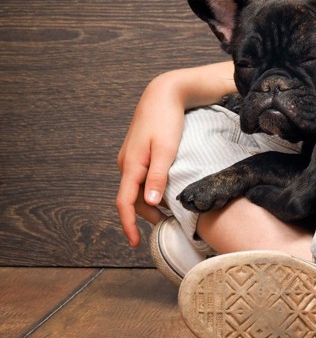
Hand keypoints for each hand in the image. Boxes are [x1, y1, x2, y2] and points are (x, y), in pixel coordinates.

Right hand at [116, 72, 183, 246]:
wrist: (163, 94)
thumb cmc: (167, 120)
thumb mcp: (167, 150)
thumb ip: (158, 176)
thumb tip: (151, 203)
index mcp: (131, 165)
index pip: (125, 202)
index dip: (128, 225)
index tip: (136, 243)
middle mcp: (126, 163)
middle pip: (132, 199)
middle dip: (146, 216)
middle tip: (168, 224)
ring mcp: (130, 158)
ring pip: (136, 188)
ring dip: (149, 202)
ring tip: (170, 211)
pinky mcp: (137, 153)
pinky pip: (140, 178)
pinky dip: (150, 189)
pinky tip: (164, 191)